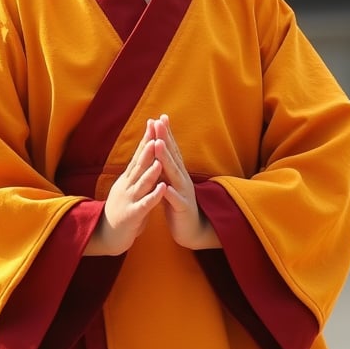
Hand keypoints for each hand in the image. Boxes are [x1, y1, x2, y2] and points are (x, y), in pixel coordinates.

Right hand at [84, 120, 165, 255]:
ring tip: (159, 157)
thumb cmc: (121, 212)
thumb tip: (146, 158)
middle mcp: (127, 186)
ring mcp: (128, 200)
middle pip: (139, 163)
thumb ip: (137, 176)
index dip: (146, 139)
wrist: (106, 237)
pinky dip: (153, 195)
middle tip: (155, 129)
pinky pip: (145, 204)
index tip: (153, 123)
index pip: (138, 156)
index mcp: (128, 180)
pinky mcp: (132, 215)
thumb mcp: (129, 190)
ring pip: (142, 182)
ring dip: (151, 169)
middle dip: (148, 147)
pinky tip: (162, 188)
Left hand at [153, 114, 219, 249]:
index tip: (159, 118)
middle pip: (173, 156)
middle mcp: (182, 179)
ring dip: (166, 159)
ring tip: (158, 145)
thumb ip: (166, 167)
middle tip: (158, 122)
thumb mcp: (170, 182)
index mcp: (177, 173)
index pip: (171, 150)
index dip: (165, 134)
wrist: (191, 230)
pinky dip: (170, 194)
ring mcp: (184, 193)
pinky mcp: (183, 209)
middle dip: (165, 139)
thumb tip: (158, 148)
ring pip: (174, 174)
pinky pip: (176, 201)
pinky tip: (165, 188)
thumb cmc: (177, 204)